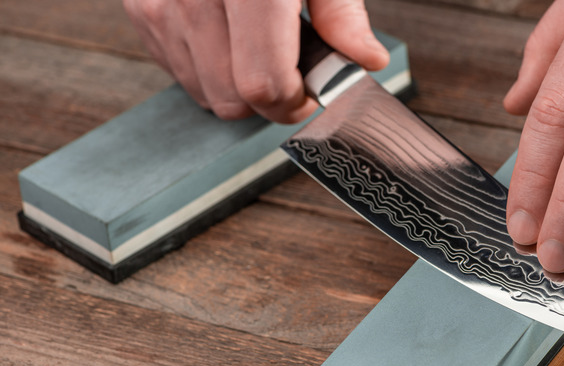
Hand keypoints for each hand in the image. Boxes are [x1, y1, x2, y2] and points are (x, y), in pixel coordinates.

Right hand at [123, 0, 388, 122]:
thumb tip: (366, 60)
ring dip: (237, 87)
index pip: (262, 83)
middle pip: (232, 98)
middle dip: (269, 100)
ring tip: (258, 45)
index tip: (309, 93)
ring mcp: (161, 4)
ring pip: (205, 93)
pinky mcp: (141, 8)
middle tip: (290, 74)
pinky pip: (180, 72)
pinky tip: (228, 36)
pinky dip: (208, 69)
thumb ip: (341, 13)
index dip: (292, 102)